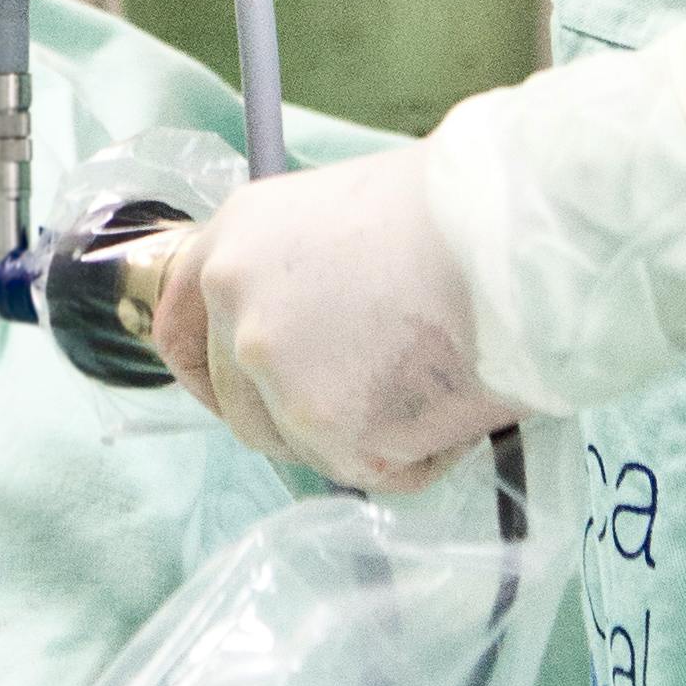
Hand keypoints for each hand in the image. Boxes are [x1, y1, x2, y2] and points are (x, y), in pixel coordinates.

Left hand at [150, 143, 504, 488]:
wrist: (507, 237)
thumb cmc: (452, 214)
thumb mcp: (338, 216)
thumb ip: (295, 278)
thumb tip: (310, 336)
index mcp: (233, 244)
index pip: (179, 330)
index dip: (206, 373)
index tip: (235, 395)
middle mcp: (237, 310)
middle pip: (242, 408)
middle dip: (299, 418)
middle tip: (373, 396)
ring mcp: (278, 377)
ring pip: (304, 448)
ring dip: (362, 436)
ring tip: (428, 378)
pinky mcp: (333, 433)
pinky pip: (373, 471)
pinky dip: (417, 455)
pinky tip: (454, 400)